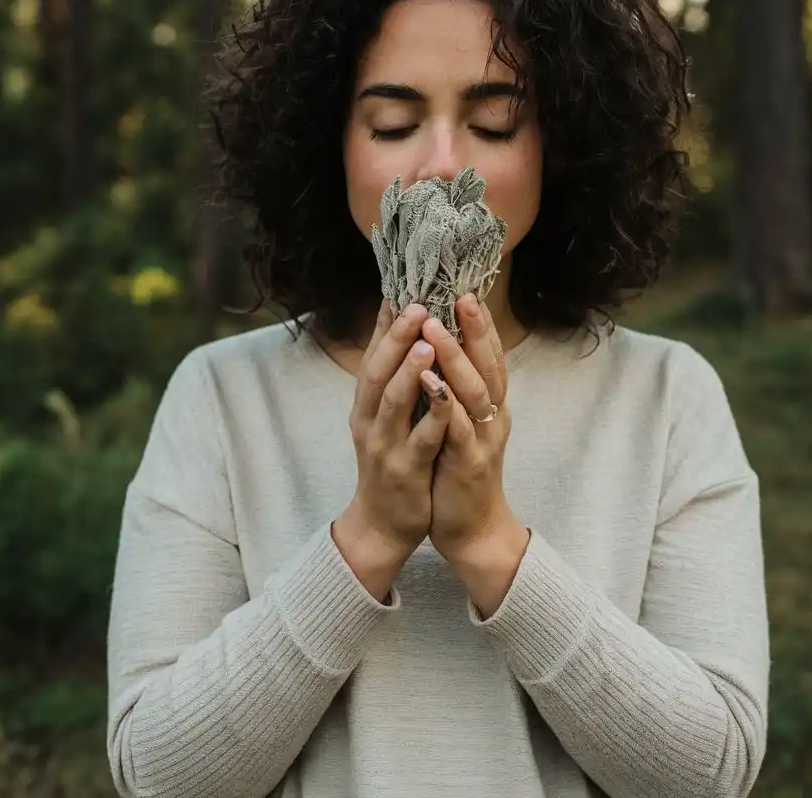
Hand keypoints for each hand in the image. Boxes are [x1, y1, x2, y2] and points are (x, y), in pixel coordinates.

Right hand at [333, 300, 452, 597]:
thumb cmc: (392, 460)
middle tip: (415, 305)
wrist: (384, 524)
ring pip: (395, 403)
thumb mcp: (385, 416)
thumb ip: (393, 378)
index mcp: (366, 404)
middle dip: (396, 337)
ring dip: (409, 371)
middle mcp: (370, 420)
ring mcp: (386, 446)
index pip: (373, 354)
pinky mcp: (406, 471)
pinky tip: (445, 396)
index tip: (401, 288)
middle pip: (378, 371)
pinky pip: (422, 440)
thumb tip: (401, 330)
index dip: (385, 323)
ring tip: (426, 342)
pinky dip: (432, 416)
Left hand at [418, 294, 515, 560]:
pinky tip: (430, 382)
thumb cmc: (458, 470)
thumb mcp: (459, 422)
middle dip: (473, 329)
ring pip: (474, 391)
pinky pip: (459, 428)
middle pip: (488, 364)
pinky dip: (447, 403)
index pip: (488, 354)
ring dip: (455, 358)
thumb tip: (439, 345)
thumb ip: (455, 387)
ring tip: (434, 327)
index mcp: (489, 404)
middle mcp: (492, 415)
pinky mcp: (469, 464)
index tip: (464, 289)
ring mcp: (484, 439)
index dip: (479, 323)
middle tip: (459, 295)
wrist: (471, 529)